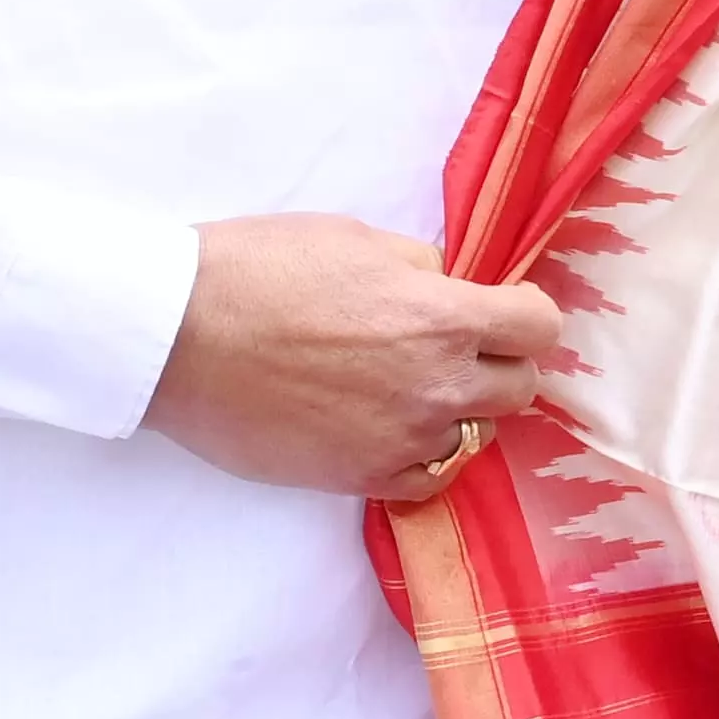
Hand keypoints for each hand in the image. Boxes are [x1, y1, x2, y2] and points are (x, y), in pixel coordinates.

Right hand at [143, 214, 563, 499]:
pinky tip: (396, 428)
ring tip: (417, 386)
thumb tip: (446, 288)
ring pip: (478, 437)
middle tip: (462, 345)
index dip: (526, 311)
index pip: (540, 327)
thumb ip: (421, 270)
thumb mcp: (358, 238)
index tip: (503, 306)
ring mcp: (400, 440)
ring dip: (462, 410)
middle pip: (521, 388)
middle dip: (501, 361)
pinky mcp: (359, 477)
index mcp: (441, 317)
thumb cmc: (261, 269)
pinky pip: (428, 479)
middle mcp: (436, 386)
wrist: (178, 335)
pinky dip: (424, 455)